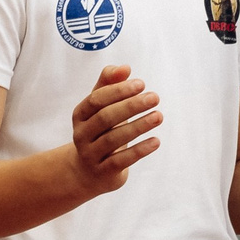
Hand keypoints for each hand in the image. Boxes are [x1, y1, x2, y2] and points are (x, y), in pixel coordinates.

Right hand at [68, 64, 159, 196]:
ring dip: (138, 126)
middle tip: (155, 97)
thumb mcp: (100, 109)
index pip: (96, 100)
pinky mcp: (103, 171)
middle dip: (130, 106)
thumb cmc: (100, 132)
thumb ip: (109, 85)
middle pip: (105, 118)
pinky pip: (120, 160)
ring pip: (113, 139)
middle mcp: (82, 134)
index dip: (118, 91)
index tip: (141, 83)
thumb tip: (124, 67)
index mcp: (80, 115)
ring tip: (159, 116)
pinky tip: (156, 141)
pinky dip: (139, 151)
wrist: (87, 172)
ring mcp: (91, 154)